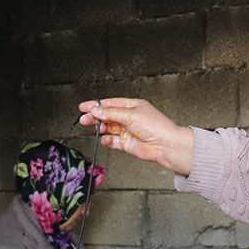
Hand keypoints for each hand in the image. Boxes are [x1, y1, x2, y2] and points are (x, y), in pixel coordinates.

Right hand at [77, 98, 194, 175]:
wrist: (165, 145)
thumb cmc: (156, 127)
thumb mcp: (130, 115)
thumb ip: (111, 113)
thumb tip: (96, 110)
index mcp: (132, 106)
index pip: (110, 104)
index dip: (96, 105)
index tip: (84, 107)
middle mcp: (129, 118)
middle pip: (106, 116)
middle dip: (95, 117)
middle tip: (84, 119)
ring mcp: (127, 131)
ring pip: (108, 128)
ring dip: (101, 128)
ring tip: (97, 129)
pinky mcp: (126, 143)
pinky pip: (112, 141)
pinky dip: (107, 140)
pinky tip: (106, 139)